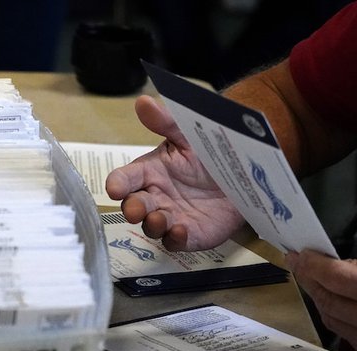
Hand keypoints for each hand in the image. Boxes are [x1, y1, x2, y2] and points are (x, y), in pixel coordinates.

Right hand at [105, 95, 245, 250]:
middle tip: (137, 208)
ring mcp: (171, 217)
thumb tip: (143, 102)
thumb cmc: (208, 154)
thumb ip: (165, 122)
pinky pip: (175, 242)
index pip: (125, 179)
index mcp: (149, 172)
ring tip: (161, 219)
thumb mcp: (188, 135)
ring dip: (152, 224)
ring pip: (151, 226)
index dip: (117, 184)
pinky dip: (174, 239)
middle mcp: (154, 197)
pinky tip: (180, 231)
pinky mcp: (189, 235)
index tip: (114, 188)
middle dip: (133, 209)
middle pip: (134, 206)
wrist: (242, 172)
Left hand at [287, 250, 356, 350]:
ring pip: (330, 318)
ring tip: (314, 280)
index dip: (313, 265)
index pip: (336, 278)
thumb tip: (326, 265)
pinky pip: (343, 332)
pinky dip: (335, 315)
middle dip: (310, 280)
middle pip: (328, 300)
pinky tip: (334, 301)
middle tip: (300, 265)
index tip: (299, 255)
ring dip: (319, 298)